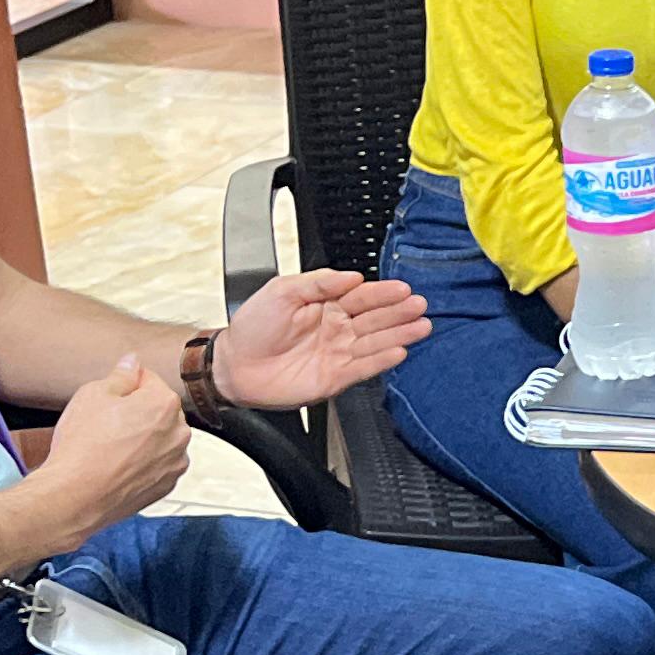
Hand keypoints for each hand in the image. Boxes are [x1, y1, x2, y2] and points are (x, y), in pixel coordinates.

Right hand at [34, 355, 189, 539]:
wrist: (75, 497)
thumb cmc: (83, 445)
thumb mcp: (93, 394)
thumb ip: (120, 375)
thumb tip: (132, 362)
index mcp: (164, 402)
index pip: (148, 379)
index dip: (124, 386)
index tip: (108, 398)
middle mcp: (179, 432)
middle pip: (158, 410)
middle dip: (136, 412)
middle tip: (105, 425)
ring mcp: (175, 461)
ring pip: (159, 438)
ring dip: (142, 438)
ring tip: (110, 448)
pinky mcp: (166, 485)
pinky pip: (157, 464)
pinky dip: (142, 463)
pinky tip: (118, 465)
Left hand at [214, 268, 425, 407]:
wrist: (233, 366)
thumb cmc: (253, 327)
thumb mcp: (282, 290)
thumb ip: (318, 281)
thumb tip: (352, 276)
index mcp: (326, 305)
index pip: (362, 296)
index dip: (384, 293)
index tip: (404, 289)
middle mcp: (337, 329)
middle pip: (375, 319)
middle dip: (399, 312)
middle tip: (420, 305)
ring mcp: (338, 354)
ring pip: (375, 342)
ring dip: (400, 334)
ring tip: (421, 326)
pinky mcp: (335, 378)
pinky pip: (363, 368)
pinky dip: (382, 360)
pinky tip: (399, 351)